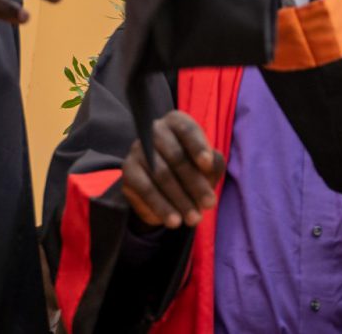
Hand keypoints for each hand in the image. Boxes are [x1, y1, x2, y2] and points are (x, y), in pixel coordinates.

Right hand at [121, 109, 225, 229]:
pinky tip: (174, 221)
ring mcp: (137, 150)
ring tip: (195, 219)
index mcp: (176, 121)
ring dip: (180, 200)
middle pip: (176, 157)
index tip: (208, 165)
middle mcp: (154, 130)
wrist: (164, 189)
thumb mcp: (207, 165)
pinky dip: (162, 207)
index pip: (187, 131)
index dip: (198, 147)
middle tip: (210, 204)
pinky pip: (146, 190)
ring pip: (161, 175)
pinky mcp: (127, 171)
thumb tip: (211, 163)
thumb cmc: (193, 170)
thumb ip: (213, 162)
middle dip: (195, 183)